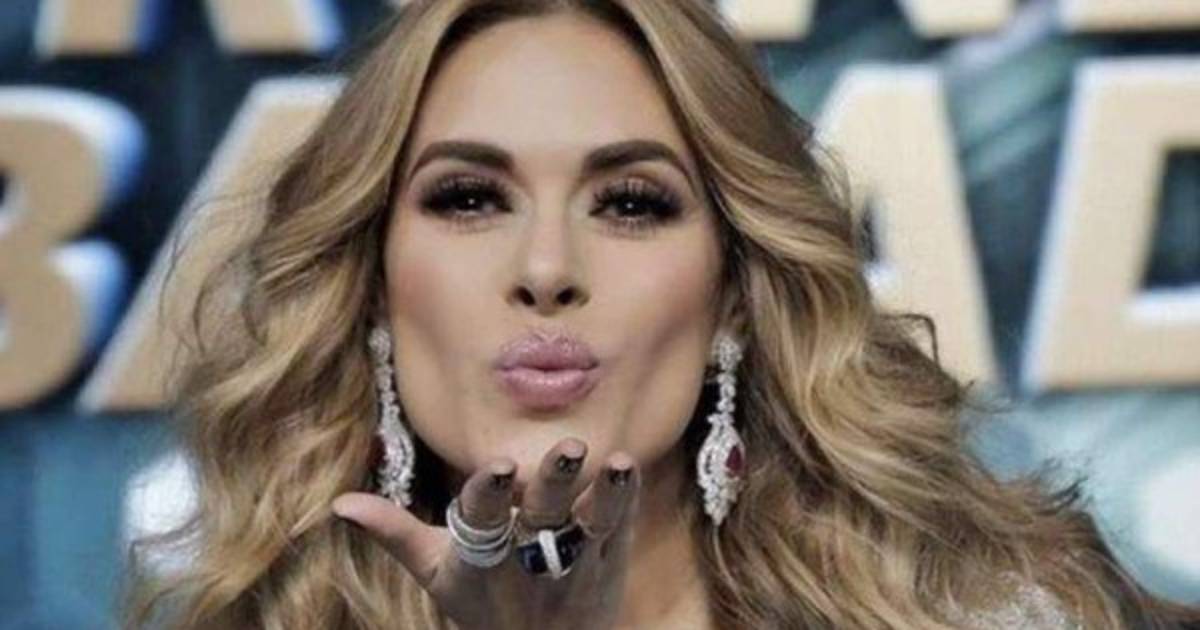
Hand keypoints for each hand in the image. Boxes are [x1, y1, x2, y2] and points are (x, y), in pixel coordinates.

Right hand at [331, 437, 640, 629]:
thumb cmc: (483, 603)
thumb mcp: (437, 572)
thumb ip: (396, 532)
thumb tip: (340, 504)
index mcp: (483, 556)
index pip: (484, 519)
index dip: (491, 493)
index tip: (500, 467)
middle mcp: (530, 556)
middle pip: (543, 514)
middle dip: (554, 482)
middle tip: (569, 448)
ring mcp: (574, 560)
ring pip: (588, 520)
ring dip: (601, 490)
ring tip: (612, 459)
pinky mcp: (609, 560)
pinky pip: (618, 526)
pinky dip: (625, 498)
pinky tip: (629, 466)